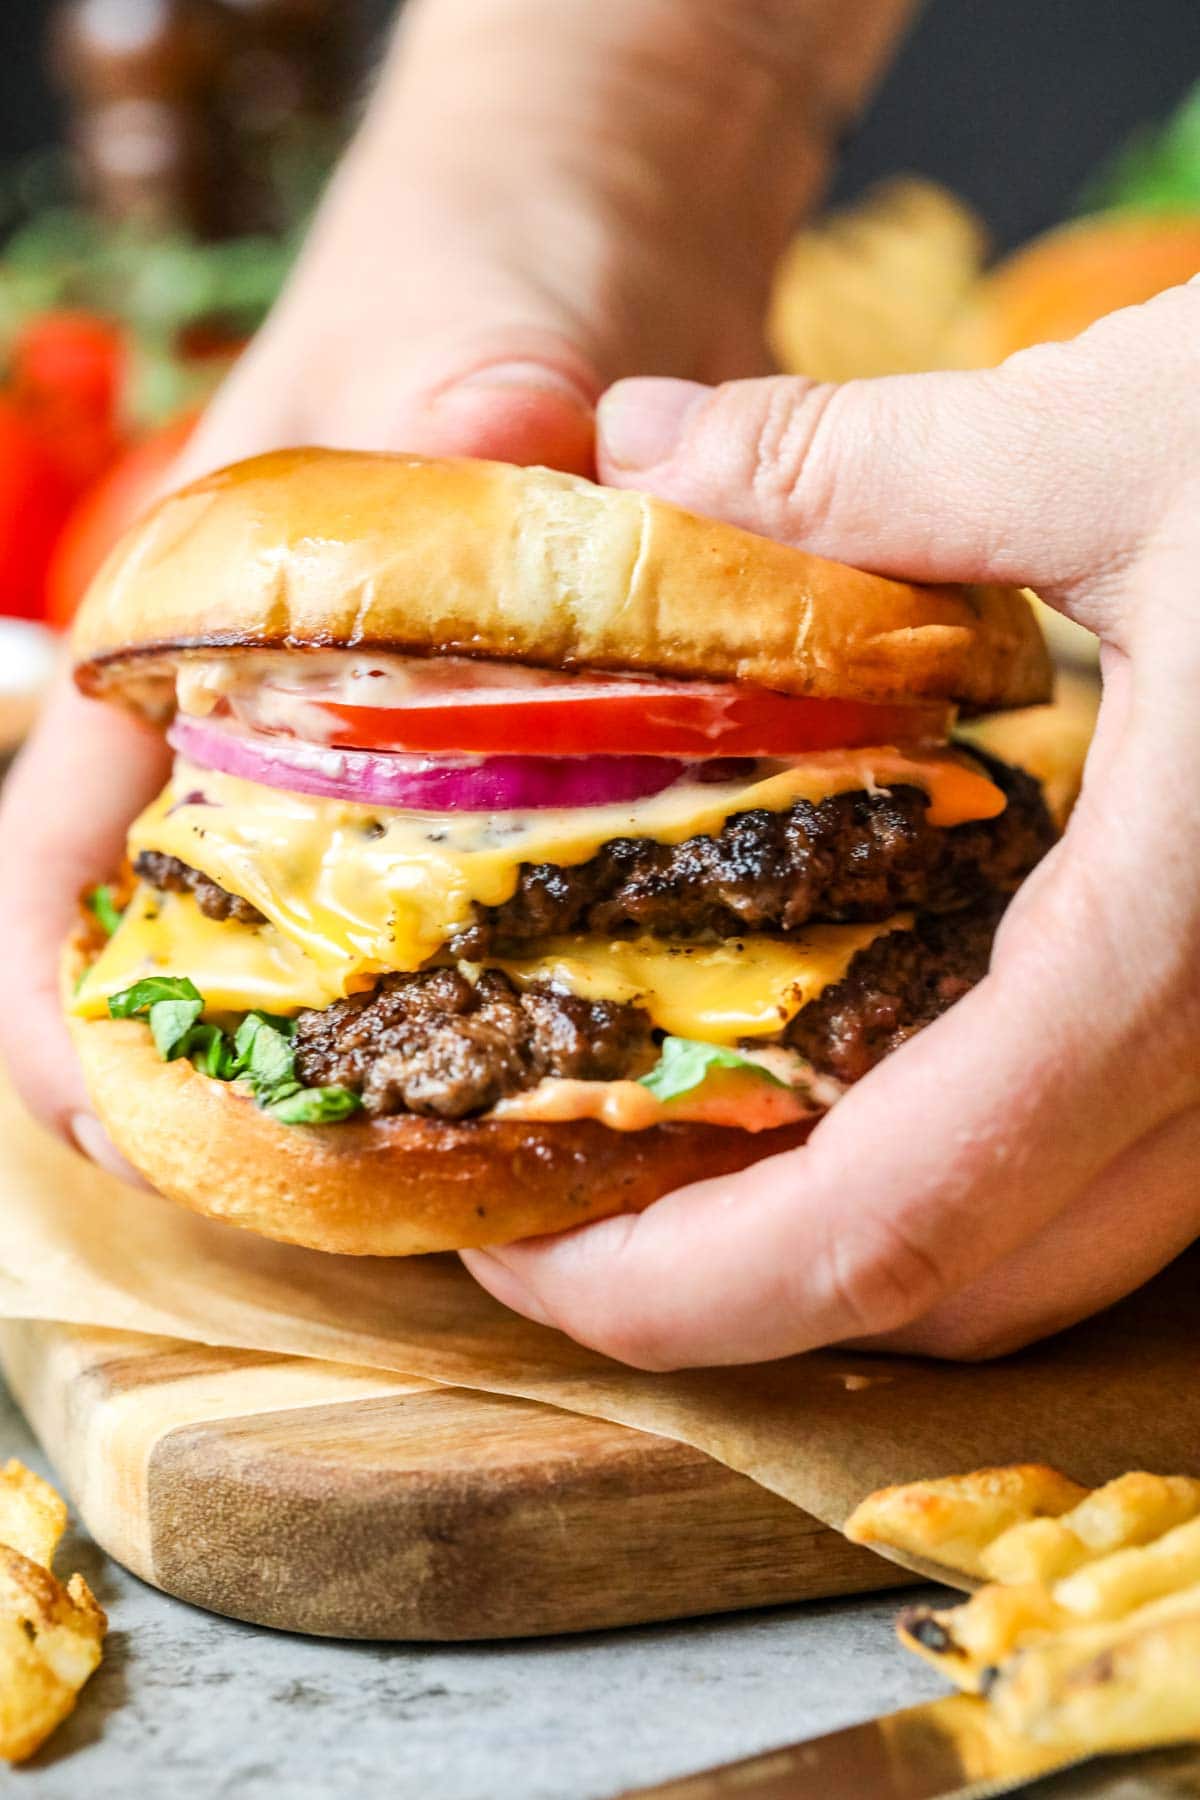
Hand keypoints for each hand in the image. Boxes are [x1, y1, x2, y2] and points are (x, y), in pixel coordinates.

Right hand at [0, 0, 906, 1166]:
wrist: (619, 248)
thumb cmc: (484, 262)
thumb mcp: (460, 319)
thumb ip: (467, 391)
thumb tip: (497, 433)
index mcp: (179, 641)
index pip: (56, 844)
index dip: (48, 1000)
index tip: (109, 1116)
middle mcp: (275, 727)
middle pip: (196, 941)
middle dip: (228, 1075)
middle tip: (331, 1187)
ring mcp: (404, 764)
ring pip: (355, 955)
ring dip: (387, 1060)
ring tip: (466, 1163)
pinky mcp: (532, 772)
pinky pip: (517, 918)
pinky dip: (540, 990)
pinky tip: (608, 1048)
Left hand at [464, 286, 1199, 1366]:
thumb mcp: (1136, 433)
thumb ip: (865, 463)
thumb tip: (651, 445)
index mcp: (1171, 944)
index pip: (885, 1217)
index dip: (680, 1285)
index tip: (519, 1260)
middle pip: (952, 1287)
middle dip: (730, 1294)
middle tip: (561, 1213)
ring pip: (1047, 1260)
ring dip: (843, 1256)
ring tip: (672, 1164)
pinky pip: (1112, 1176)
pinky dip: (953, 1180)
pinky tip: (843, 1081)